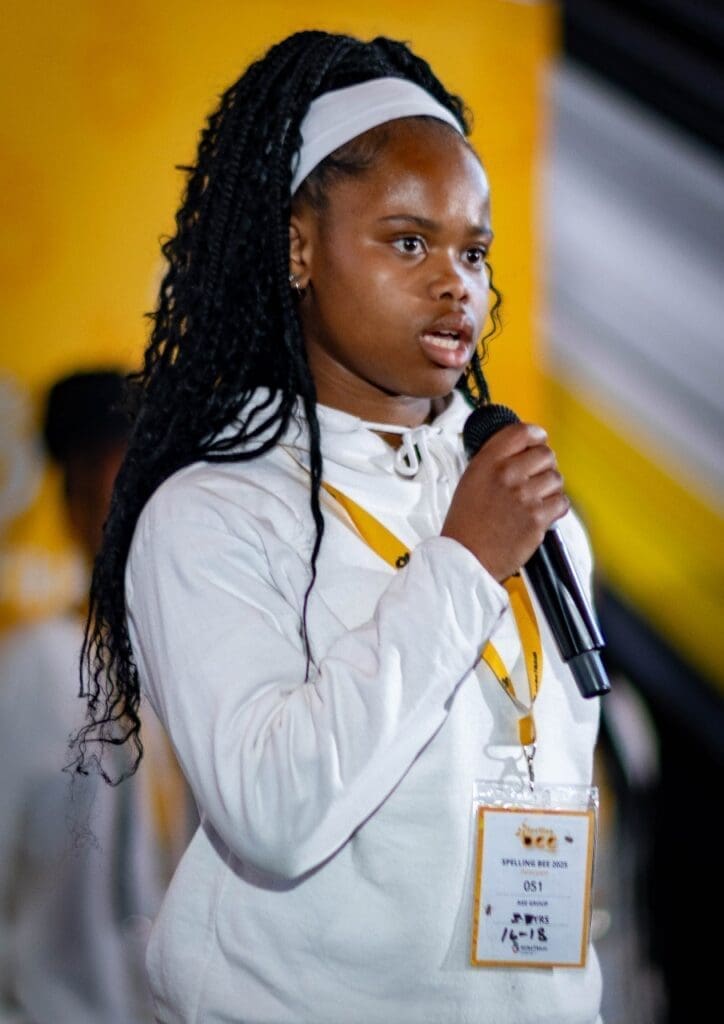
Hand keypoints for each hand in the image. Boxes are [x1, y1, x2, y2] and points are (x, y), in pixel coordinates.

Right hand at [442, 422, 568, 581]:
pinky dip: (556, 508)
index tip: (539, 441)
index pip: (522, 432)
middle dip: (545, 465)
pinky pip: (561, 502)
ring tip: (536, 500)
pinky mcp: (537, 518)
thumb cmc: (466, 524)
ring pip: (556, 478)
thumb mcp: (470, 481)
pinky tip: (542, 514)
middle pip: (546, 454)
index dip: (536, 435)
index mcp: (487, 463)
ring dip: (550, 488)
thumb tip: (518, 450)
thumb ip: (493, 462)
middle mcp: (507, 475)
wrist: (466, 558)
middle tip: (536, 478)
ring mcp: (524, 496)